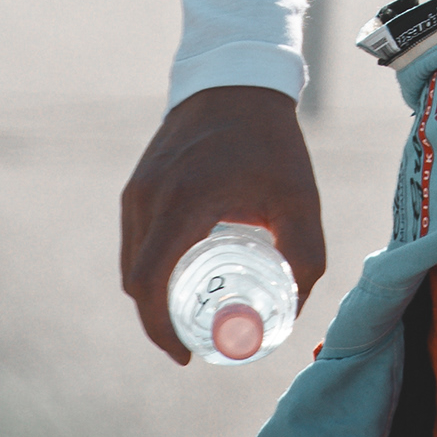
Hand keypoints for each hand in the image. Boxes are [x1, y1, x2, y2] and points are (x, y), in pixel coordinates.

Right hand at [119, 84, 325, 363]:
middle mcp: (150, 196)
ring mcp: (138, 189)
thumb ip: (305, 257)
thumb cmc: (271, 143)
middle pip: (137, 280)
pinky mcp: (136, 184)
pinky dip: (149, 268)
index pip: (153, 281)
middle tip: (193, 345)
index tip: (186, 356)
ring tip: (187, 317)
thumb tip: (295, 310)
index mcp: (186, 201)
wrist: (237, 80)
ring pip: (132, 262)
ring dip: (152, 297)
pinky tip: (177, 280)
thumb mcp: (301, 201)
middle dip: (158, 322)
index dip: (162, 330)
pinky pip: (135, 240)